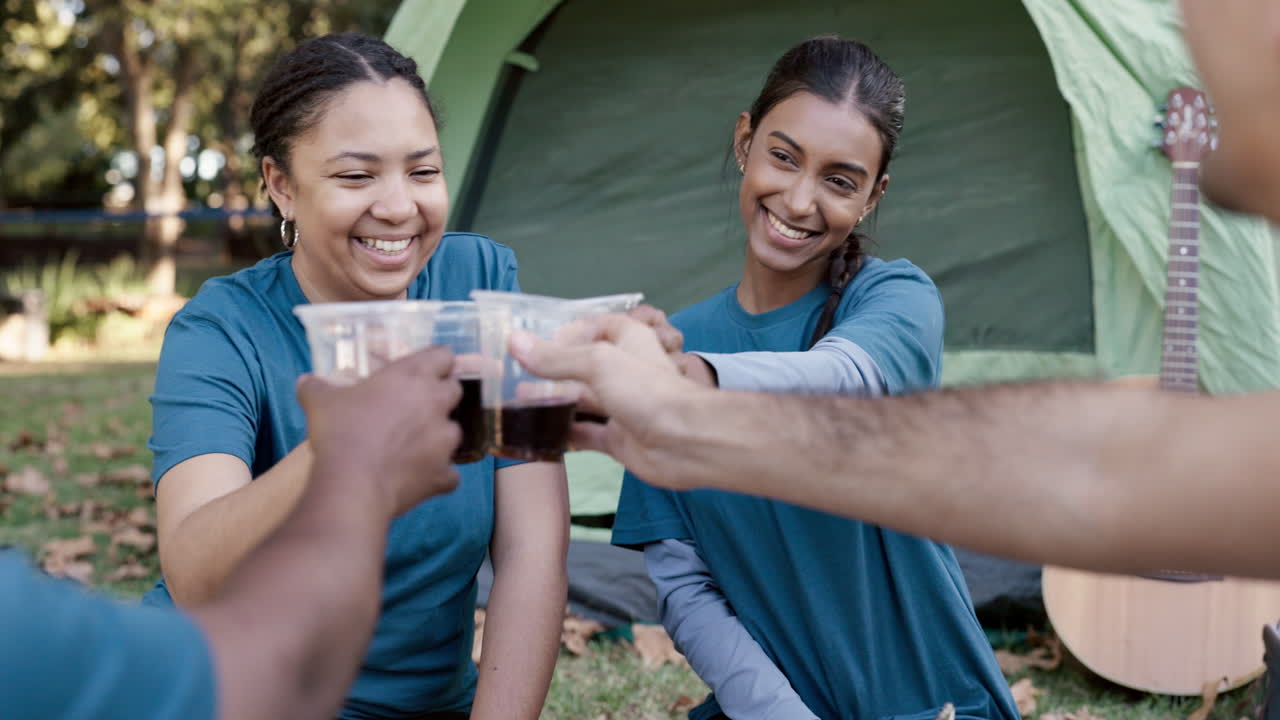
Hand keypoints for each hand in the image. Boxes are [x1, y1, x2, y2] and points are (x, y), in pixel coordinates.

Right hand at [297, 347, 461, 516]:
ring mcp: (444, 440)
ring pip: (454, 432)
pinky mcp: (444, 473)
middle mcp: (435, 403)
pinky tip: (418, 478)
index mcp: (411, 376)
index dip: (436, 363)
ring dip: (438, 436)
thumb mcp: (319, 402)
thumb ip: (316, 386)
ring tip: (412, 446)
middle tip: (415, 408)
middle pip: (454, 390)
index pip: (443, 355)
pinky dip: (438, 475)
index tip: (422, 372)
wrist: (351, 484)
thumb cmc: (338, 433)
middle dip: (439, 397)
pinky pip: (449, 473)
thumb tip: (306, 381)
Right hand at [509, 314, 710, 480]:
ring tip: (516, 403)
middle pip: (583, 366)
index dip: (568, 332)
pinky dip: (563, 434)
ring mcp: (621, 406)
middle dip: (551, 370)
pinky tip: (537, 433)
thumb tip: (515, 342)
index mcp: (628, 341)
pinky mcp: (618, 439)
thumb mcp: (598, 362)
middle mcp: (624, 371)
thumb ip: (556, 357)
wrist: (686, 442)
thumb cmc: (648, 391)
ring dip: (552, 401)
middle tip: (513, 375)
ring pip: (580, 400)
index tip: (536, 342)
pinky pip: (585, 435)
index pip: (596, 327)